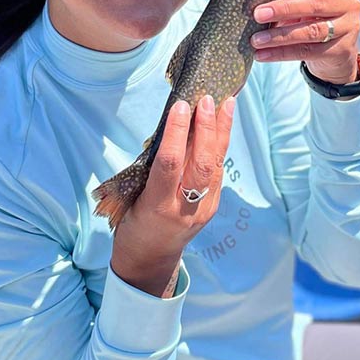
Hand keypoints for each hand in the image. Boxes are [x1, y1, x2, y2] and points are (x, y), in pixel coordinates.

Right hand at [111, 94, 234, 295]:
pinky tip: (223, 126)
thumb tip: (172, 130)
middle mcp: (185, 209)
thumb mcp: (132, 199)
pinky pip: (218, 172)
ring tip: (226, 104)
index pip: (170, 164)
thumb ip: (152, 170)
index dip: (177, 133)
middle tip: (207, 100)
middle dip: (207, 129)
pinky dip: (220, 146)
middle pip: (202, 164)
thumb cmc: (133, 224)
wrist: (150, 259)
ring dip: (221, 132)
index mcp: (158, 206)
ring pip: (216, 166)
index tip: (180, 106)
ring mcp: (203, 210)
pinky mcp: (213, 207)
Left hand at [250, 0, 359, 83]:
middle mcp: (346, 4)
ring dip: (279, 36)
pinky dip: (281, 53)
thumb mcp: (306, 4)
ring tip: (256, 40)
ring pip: (310, 31)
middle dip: (283, 8)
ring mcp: (347, 28)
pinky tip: (262, 55)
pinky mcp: (341, 51)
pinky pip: (307, 52)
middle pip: (313, 3)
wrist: (338, 53)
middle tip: (257, 14)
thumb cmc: (315, 21)